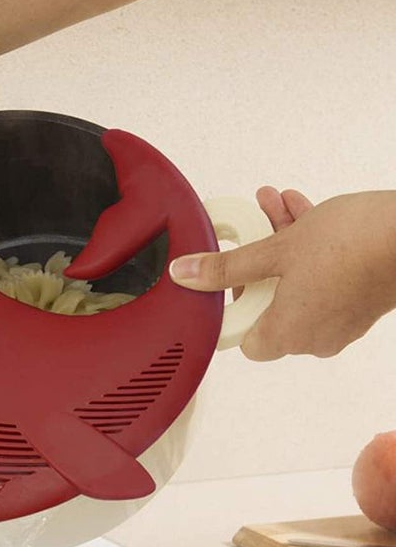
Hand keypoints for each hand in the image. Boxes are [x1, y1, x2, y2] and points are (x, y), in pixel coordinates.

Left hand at [169, 189, 395, 359]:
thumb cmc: (353, 246)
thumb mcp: (274, 251)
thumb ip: (227, 267)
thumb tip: (185, 275)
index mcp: (288, 335)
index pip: (246, 340)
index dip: (234, 307)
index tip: (228, 279)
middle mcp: (314, 337)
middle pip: (270, 303)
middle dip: (258, 260)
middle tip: (250, 230)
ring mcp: (340, 320)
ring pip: (298, 282)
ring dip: (283, 244)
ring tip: (272, 206)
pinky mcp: (360, 299)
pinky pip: (324, 277)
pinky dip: (310, 249)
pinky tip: (298, 209)